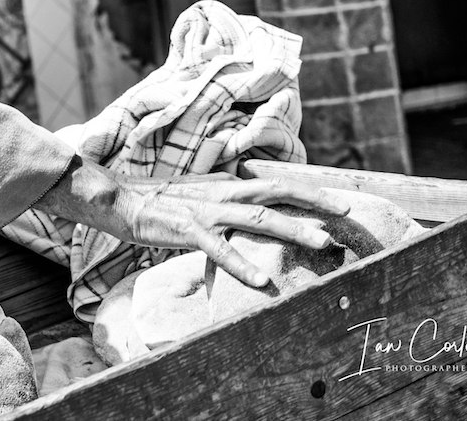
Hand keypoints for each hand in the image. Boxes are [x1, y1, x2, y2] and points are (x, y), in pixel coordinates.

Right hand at [35, 158, 350, 287]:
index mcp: (226, 184)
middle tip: (348, 213)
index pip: (275, 184)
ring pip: (257, 217)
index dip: (308, 192)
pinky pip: (219, 249)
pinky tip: (261, 282)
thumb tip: (250, 201)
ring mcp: (206, 210)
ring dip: (292, 228)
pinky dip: (242, 265)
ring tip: (323, 242)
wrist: (118, 199)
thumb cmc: (159, 202)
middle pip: (276, 191)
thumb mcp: (200, 195)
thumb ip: (226, 198)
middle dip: (314, 201)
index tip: (341, 202)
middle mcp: (222, 192)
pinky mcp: (187, 228)